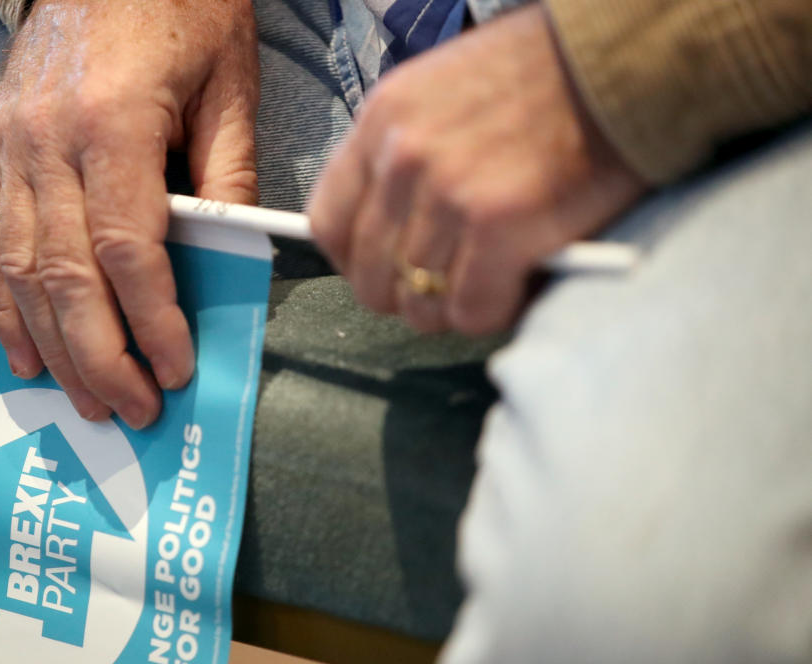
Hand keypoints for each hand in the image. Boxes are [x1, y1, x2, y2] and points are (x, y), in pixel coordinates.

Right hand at [0, 0, 258, 427]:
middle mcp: (47, 143)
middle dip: (101, 356)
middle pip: (65, 276)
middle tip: (133, 410)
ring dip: (52, 347)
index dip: (152, 321)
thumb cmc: (179, 7)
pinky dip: (2, 306)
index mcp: (112, 122)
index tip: (177, 369)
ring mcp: (8, 149)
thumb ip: (227, 176)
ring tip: (85, 401)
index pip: (128, 249)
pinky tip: (26, 354)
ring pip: (17, 271)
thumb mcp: (228, 83)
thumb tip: (231, 261)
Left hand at [308, 4, 645, 333]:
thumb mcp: (444, 94)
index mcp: (382, 120)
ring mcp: (448, 194)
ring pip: (419, 302)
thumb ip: (407, 156)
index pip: (329, 222)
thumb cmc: (546, 78)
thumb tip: (388, 230)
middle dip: (407, 296)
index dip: (353, 263)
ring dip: (454, 309)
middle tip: (447, 290)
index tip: (384, 273)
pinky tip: (519, 288)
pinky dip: (494, 313)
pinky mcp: (499, 226)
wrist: (625, 60)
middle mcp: (403, 158)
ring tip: (490, 286)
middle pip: (370, 275)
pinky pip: (471, 309)